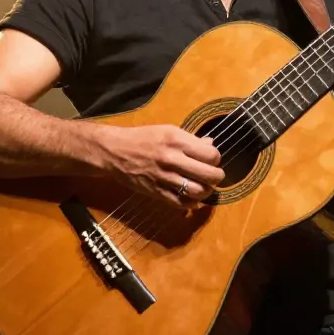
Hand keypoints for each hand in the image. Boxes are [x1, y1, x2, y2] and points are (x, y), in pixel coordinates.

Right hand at [94, 124, 223, 206]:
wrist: (115, 152)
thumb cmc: (143, 138)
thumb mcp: (168, 131)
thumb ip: (191, 139)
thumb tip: (211, 145)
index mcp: (176, 141)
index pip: (211, 155)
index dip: (216, 159)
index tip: (212, 159)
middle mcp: (172, 159)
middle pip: (209, 175)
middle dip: (217, 177)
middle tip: (215, 176)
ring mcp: (164, 178)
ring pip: (198, 191)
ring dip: (207, 191)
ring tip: (205, 187)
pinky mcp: (157, 192)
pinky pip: (182, 203)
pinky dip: (192, 203)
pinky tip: (192, 197)